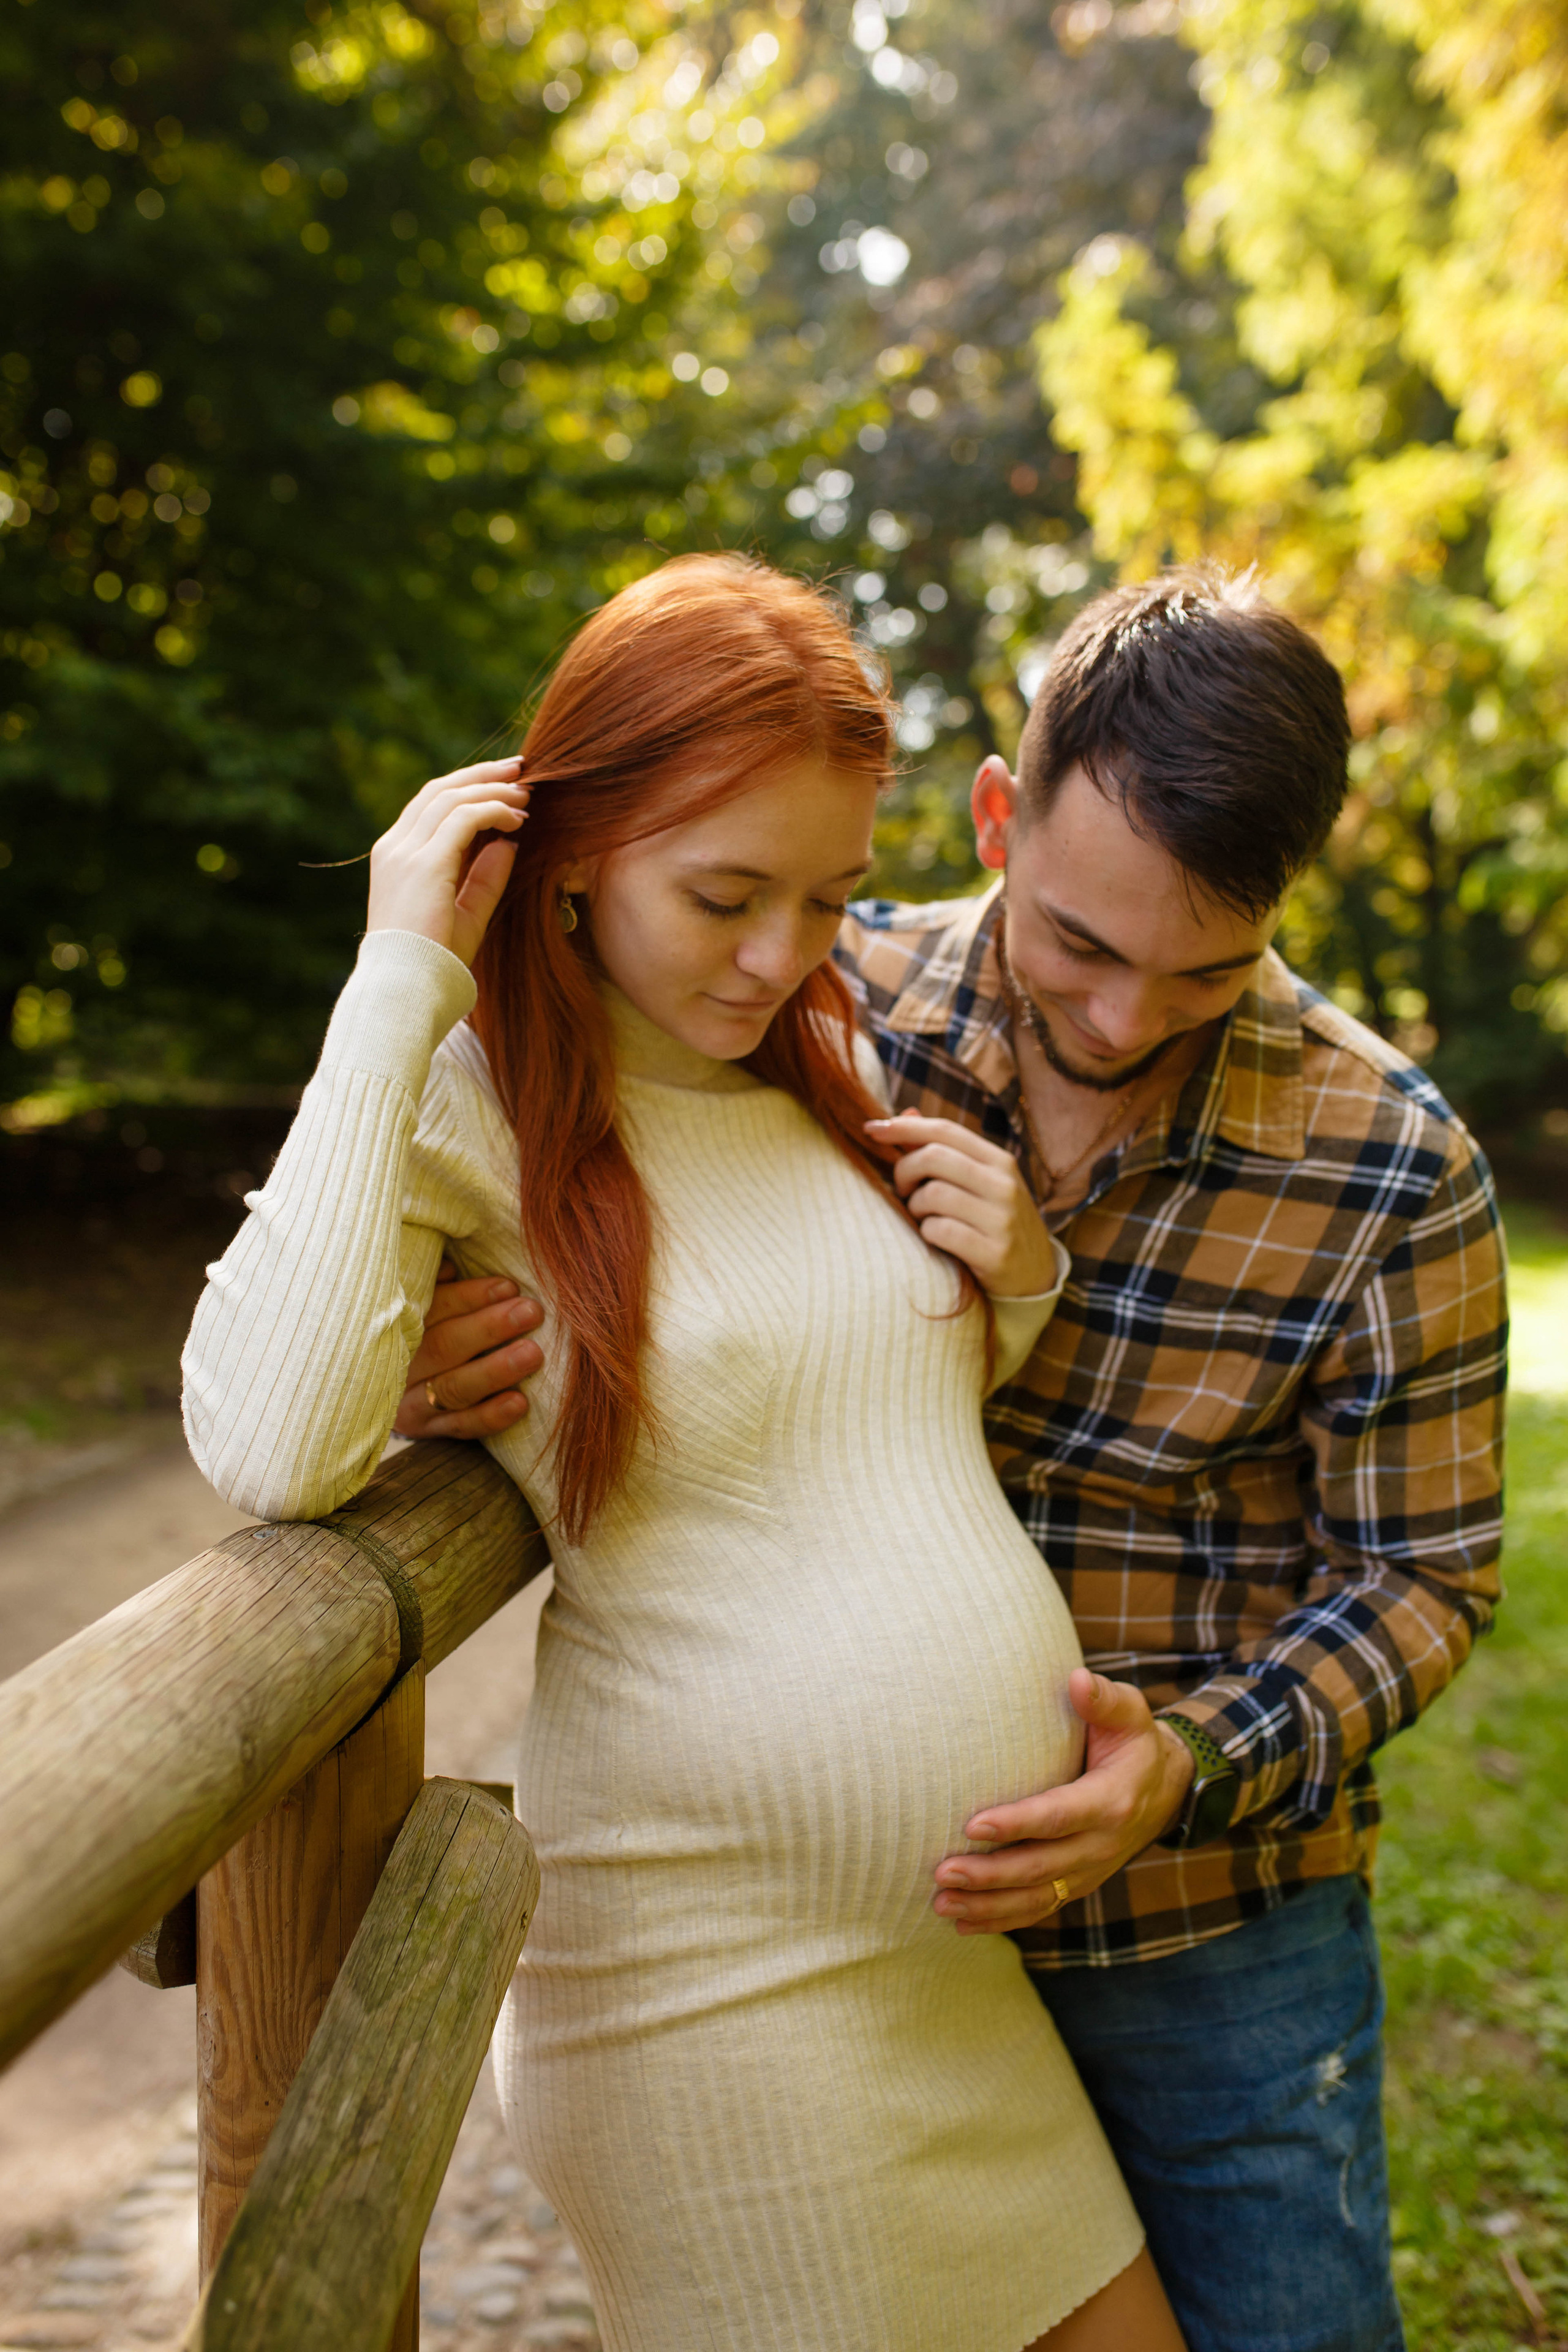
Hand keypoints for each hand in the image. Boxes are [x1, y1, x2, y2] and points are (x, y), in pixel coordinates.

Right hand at [367, 756, 529, 965]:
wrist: (407, 990)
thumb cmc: (434, 962)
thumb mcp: (466, 914)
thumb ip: (484, 877)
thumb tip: (508, 842)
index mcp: (395, 858)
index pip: (431, 805)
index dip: (468, 788)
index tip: (504, 785)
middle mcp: (394, 848)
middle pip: (440, 790)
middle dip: (482, 775)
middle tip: (520, 769)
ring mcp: (404, 852)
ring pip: (452, 797)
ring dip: (493, 789)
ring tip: (526, 793)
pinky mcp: (423, 863)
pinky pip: (464, 818)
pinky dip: (494, 810)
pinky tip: (518, 818)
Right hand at [393, 1262, 544, 1440]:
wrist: (401, 1388)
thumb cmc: (431, 1330)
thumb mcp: (427, 1303)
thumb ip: (436, 1285)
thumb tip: (450, 1268)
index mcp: (399, 1326)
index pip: (435, 1308)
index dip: (471, 1297)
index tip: (509, 1287)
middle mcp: (401, 1365)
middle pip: (444, 1346)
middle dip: (490, 1328)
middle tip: (531, 1312)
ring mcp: (412, 1402)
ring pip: (453, 1388)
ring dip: (495, 1371)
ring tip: (533, 1354)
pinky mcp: (428, 1432)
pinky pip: (462, 1426)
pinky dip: (490, 1416)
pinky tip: (519, 1403)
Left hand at [866, 1112, 1058, 1297]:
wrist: (1035, 1277)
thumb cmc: (994, 1223)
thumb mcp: (980, 1183)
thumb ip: (945, 1150)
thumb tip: (906, 1113)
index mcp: (999, 1161)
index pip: (945, 1131)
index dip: (904, 1127)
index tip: (872, 1129)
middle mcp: (1004, 1185)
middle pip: (933, 1157)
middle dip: (904, 1171)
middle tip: (903, 1190)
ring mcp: (1001, 1219)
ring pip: (932, 1194)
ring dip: (915, 1207)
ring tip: (923, 1217)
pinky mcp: (994, 1253)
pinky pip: (940, 1231)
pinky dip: (927, 1233)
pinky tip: (935, 1238)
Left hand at [931, 1669, 1195, 1932]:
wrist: (1165, 1788)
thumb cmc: (1134, 1741)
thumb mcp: (1131, 1713)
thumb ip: (1103, 1699)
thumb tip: (1077, 1679)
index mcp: (1111, 1802)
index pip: (1059, 1816)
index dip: (1018, 1823)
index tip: (974, 1824)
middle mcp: (1101, 1845)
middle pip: (1041, 1867)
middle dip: (990, 1874)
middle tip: (943, 1872)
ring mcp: (1089, 1871)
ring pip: (1036, 1898)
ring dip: (988, 1905)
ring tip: (942, 1904)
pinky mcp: (1077, 1885)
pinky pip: (1039, 1909)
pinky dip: (1001, 1919)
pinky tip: (963, 1922)